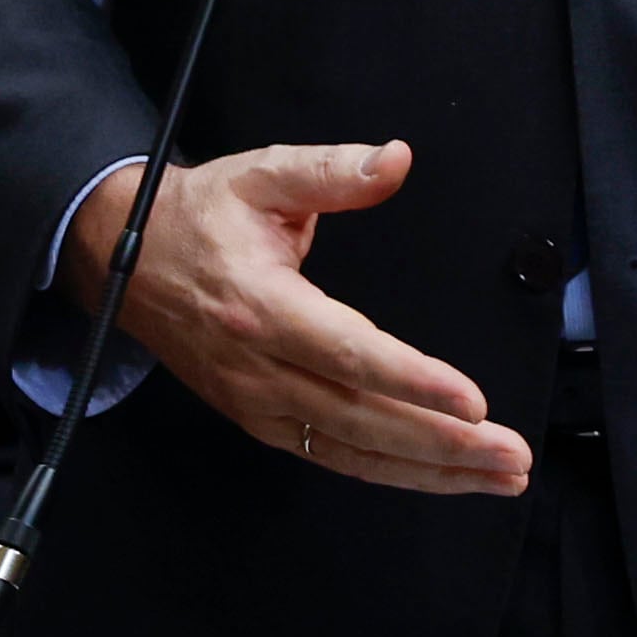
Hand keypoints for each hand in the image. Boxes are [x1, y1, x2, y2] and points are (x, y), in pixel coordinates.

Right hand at [68, 141, 531, 496]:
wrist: (126, 261)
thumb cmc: (199, 216)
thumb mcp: (261, 174)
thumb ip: (332, 171)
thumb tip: (397, 160)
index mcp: (262, 307)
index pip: (348, 355)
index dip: (413, 382)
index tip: (472, 401)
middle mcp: (259, 368)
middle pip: (361, 420)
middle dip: (443, 443)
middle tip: (511, 454)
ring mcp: (257, 404)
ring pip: (352, 451)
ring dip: (430, 471)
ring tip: (498, 476)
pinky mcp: (260, 420)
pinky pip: (332, 457)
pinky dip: (390, 472)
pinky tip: (441, 477)